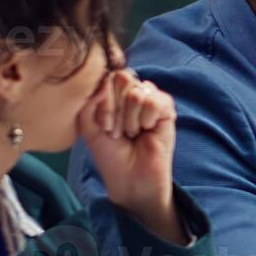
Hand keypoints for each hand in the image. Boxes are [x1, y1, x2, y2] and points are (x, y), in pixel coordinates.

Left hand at [76, 68, 182, 243]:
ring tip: (132, 134)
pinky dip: (146, 118)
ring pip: (137, 91)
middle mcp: (133, 94)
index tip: (103, 126)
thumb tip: (109, 79)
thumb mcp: (88, 124)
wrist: (128, 177)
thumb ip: (91, 99)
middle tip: (117, 131)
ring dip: (130, 118)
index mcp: (113, 94)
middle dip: (115, 110)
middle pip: (122, 79)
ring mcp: (151, 101)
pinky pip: (155, 101)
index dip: (103, 101)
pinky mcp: (167, 111)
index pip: (107, 77)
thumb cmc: (109, 154)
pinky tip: (146, 131)